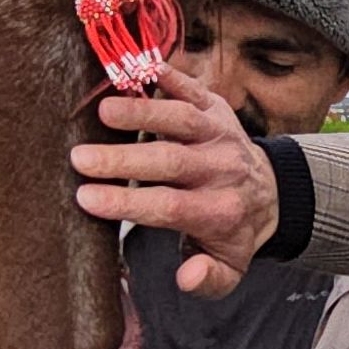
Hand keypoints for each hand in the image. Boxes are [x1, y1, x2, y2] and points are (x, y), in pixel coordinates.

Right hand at [73, 65, 277, 297]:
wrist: (271, 191)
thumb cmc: (231, 232)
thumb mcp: (228, 269)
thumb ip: (208, 279)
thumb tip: (185, 277)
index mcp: (219, 211)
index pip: (168, 207)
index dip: (126, 203)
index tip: (85, 198)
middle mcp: (222, 169)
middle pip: (169, 161)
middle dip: (122, 160)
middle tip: (78, 158)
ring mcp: (220, 134)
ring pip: (181, 119)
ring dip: (142, 112)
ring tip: (102, 111)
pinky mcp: (215, 107)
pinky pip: (191, 88)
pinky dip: (166, 75)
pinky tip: (134, 68)